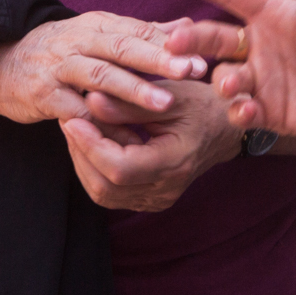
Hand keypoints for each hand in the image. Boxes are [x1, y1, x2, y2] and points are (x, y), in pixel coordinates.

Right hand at [0, 11, 206, 124]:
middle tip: (193, 73)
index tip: (204, 53)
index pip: (137, 29)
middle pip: (121, 46)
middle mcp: (77, 39)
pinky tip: (126, 137)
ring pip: (99, 76)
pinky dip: (101, 124)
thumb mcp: (98, 34)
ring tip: (164, 103)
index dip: (169, 42)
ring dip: (133, 89)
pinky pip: (76, 111)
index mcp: (95, 23)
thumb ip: (142, 33)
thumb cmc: (60, 52)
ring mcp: (58, 66)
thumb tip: (187, 27)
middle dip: (158, 59)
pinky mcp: (43, 95)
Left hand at [59, 78, 241, 211]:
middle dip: (80, 152)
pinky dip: (95, 167)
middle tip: (69, 118)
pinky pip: (111, 191)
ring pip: (103, 193)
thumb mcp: (170, 94)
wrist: (226, 129)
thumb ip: (129, 102)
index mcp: (175, 163)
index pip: (120, 169)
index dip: (90, 145)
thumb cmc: (203, 105)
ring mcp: (157, 199)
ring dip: (83, 160)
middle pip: (105, 186)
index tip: (73, 118)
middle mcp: (165, 190)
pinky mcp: (149, 198)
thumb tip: (89, 101)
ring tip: (78, 127)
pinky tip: (93, 140)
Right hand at [151, 0, 295, 150]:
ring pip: (222, 74)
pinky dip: (237, 111)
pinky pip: (241, 111)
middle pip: (213, 34)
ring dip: (217, 77)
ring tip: (228, 83)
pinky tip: (245, 112)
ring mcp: (266, 79)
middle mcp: (265, 43)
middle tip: (173, 44)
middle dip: (189, 37)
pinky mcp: (272, 112)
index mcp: (278, 13)